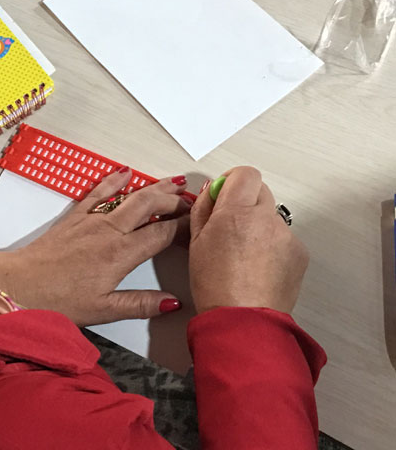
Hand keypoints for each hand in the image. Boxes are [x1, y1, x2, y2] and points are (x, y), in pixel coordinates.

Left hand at [0, 170, 191, 326]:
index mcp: (120, 255)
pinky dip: (114, 180)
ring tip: (173, 182)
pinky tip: (125, 172)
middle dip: (173, 199)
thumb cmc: (57, 300)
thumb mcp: (103, 310)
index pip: (162, 233)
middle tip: (191, 200)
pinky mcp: (74, 217)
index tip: (198, 224)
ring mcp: (90, 220)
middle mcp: (109, 231)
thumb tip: (172, 301)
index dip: (184, 226)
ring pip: (129, 196)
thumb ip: (140, 304)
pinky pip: (99, 192)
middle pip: (149, 205)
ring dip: (152, 187)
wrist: (18, 285)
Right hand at [189, 166, 307, 314]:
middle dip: (244, 201)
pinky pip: (283, 236)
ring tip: (242, 254)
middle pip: (259, 190)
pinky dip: (271, 244)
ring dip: (257, 225)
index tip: (222, 193)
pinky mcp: (299, 251)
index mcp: (236, 212)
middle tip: (228, 224)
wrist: (243, 320)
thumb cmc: (215, 287)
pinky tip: (257, 266)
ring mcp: (286, 235)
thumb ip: (203, 209)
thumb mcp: (195, 242)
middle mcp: (265, 218)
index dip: (231, 180)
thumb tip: (211, 192)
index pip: (244, 173)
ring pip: (270, 215)